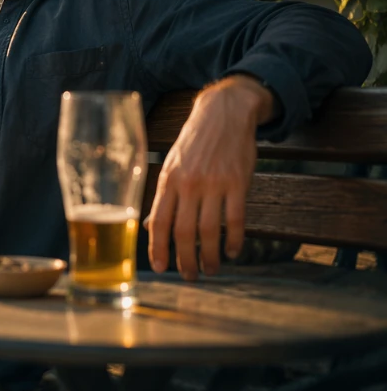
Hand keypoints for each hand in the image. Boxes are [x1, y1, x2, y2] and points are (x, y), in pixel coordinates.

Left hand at [145, 76, 274, 279]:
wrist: (223, 113)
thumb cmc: (194, 143)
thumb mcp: (172, 166)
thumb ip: (164, 197)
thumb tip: (152, 227)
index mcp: (167, 180)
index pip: (159, 221)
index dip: (158, 248)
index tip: (160, 268)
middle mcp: (188, 183)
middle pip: (184, 232)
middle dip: (185, 260)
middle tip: (189, 277)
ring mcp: (214, 183)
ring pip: (210, 230)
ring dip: (211, 256)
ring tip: (212, 270)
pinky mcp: (238, 182)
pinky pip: (236, 219)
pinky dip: (234, 240)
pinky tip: (234, 252)